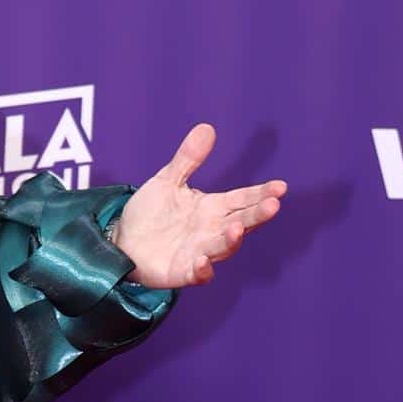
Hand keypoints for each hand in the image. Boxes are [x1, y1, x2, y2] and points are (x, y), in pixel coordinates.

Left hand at [115, 122, 286, 288]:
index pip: (242, 199)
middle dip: (258, 214)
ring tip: (237, 228)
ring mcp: (200, 252)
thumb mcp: (167, 181)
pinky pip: (198, 274)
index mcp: (212, 208)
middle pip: (242, 222)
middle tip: (273, 204)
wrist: (122, 241)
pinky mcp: (183, 271)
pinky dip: (203, 269)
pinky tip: (202, 261)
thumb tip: (207, 128)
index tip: (280, 186)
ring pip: (223, 247)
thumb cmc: (151, 213)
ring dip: (232, 239)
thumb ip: (188, 159)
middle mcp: (212, 230)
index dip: (261, 193)